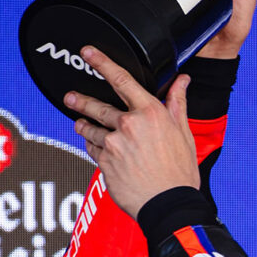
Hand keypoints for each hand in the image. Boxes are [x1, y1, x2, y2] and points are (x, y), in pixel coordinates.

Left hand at [65, 47, 199, 219]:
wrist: (169, 204)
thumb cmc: (180, 173)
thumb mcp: (184, 134)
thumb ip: (177, 104)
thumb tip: (182, 82)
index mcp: (151, 113)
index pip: (122, 80)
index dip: (102, 62)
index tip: (88, 53)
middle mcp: (129, 125)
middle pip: (97, 105)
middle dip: (80, 100)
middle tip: (71, 97)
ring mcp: (113, 144)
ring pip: (89, 128)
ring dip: (84, 125)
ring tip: (81, 124)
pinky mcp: (104, 162)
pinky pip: (91, 149)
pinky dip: (93, 147)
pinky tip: (100, 150)